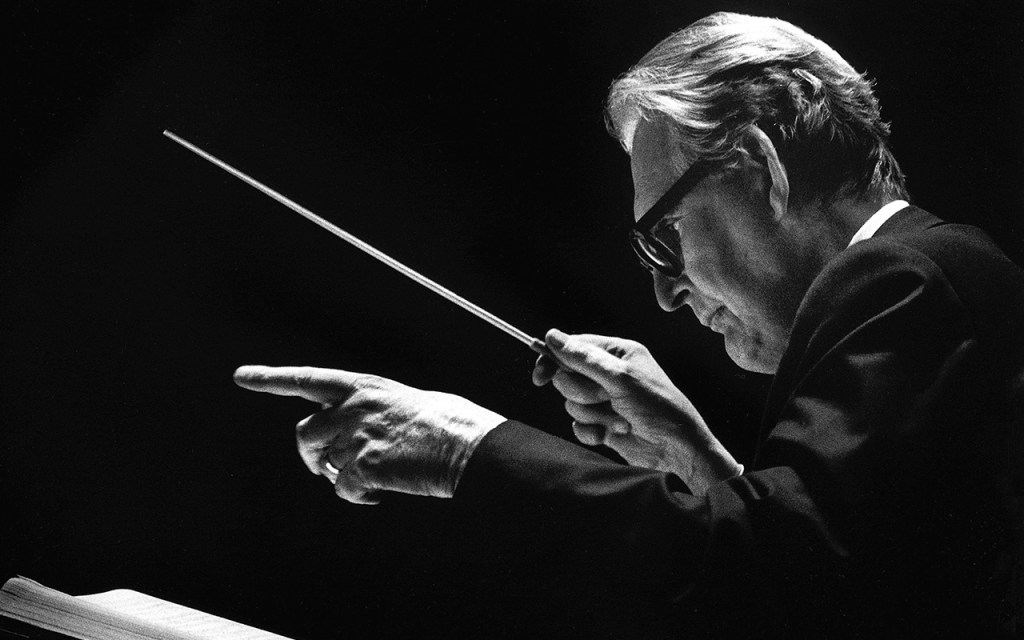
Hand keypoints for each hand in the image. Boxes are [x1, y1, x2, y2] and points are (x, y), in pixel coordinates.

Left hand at [233, 365, 504, 504]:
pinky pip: (344, 490)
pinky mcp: (362, 466)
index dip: (272, 378)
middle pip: (305, 434)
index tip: (242, 375)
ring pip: (324, 465)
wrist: (468, 446)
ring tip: (373, 478)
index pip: (307, 379)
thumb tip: (363, 429)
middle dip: (311, 455)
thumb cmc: (450, 423)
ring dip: (340, 476)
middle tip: (325, 469)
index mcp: (363, 386)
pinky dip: (360, 496)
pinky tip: (382, 493)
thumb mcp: (408, 400)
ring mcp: (355, 436)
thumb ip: (375, 409)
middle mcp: (352, 407)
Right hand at [532, 329, 740, 493]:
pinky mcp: (602, 423)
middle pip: (567, 377)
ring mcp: (605, 399)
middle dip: (584, 393)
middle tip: (606, 398)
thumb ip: (583, 358)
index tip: (540, 377)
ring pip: (571, 404)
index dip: (553, 361)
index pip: (572, 348)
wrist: (677, 449)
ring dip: (593, 414)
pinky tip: (610, 435)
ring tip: (619, 418)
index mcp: (617, 353)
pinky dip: (592, 432)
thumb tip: (552, 336)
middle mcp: (609, 373)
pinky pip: (578, 425)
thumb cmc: (658, 406)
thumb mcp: (620, 378)